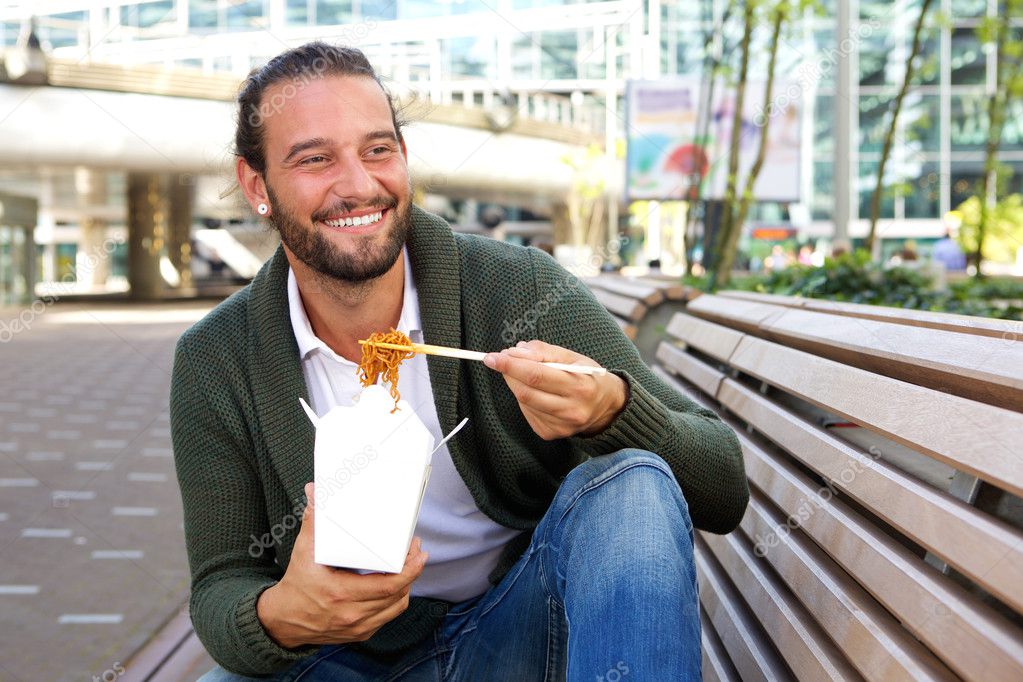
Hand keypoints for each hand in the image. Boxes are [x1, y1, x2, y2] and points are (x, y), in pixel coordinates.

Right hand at [256, 482, 427, 648]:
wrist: (283, 619)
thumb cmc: (296, 583)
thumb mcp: (303, 550)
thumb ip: (313, 521)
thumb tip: (314, 492)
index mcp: (340, 593)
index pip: (388, 585)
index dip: (409, 570)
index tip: (419, 553)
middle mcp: (351, 614)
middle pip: (397, 594)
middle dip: (413, 572)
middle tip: (418, 552)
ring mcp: (357, 627)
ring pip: (396, 606)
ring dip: (407, 586)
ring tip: (410, 567)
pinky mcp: (359, 633)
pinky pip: (387, 616)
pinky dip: (396, 600)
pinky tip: (397, 585)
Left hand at [483, 340, 627, 439]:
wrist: (606, 407)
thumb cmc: (587, 376)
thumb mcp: (573, 357)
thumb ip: (543, 350)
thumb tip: (515, 351)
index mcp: (580, 386)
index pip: (536, 375)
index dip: (511, 365)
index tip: (493, 357)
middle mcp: (572, 410)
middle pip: (526, 391)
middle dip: (508, 373)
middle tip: (499, 361)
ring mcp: (561, 426)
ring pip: (524, 402)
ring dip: (515, 384)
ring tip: (520, 373)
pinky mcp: (551, 434)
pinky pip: (528, 412)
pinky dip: (524, 398)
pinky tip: (535, 392)